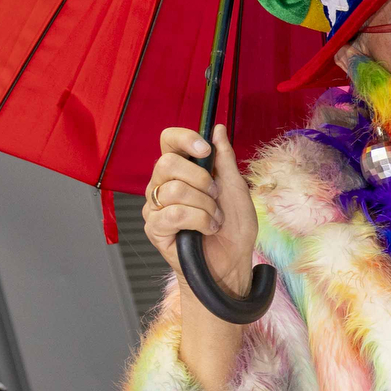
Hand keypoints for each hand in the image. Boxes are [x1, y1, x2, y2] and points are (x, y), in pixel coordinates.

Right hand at [142, 125, 258, 304]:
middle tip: (216, 195)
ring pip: (174, 190)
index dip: (184, 139)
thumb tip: (217, 128)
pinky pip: (173, 213)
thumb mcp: (235, 188)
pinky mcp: (154, 228)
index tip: (204, 149)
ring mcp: (156, 206)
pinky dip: (199, 220)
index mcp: (181, 171)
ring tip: (215, 218)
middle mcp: (163, 185)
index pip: (168, 141)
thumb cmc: (234, 228)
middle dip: (200, 179)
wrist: (232, 262)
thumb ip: (224, 159)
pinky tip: (207, 229)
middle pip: (167, 163)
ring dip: (205, 205)